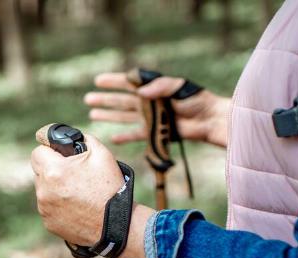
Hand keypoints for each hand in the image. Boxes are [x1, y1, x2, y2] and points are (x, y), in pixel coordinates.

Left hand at [31, 133, 124, 245]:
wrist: (115, 225)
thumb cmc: (109, 189)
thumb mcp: (102, 154)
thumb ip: (83, 139)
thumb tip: (71, 137)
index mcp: (53, 171)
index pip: (37, 152)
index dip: (48, 150)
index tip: (57, 153)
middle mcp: (43, 191)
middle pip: (39, 172)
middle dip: (52, 169)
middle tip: (72, 173)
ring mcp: (44, 209)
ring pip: (43, 190)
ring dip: (54, 188)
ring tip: (77, 192)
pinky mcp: (49, 223)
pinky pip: (48, 208)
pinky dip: (58, 205)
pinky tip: (76, 206)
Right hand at [84, 71, 229, 147]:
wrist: (208, 120)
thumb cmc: (196, 100)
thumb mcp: (179, 87)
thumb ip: (159, 86)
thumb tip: (139, 92)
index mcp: (153, 88)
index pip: (129, 83)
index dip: (113, 82)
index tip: (98, 80)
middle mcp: (148, 103)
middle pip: (121, 101)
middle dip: (105, 99)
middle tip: (88, 99)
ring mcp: (150, 118)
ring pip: (124, 116)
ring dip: (109, 115)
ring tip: (93, 114)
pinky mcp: (154, 133)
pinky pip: (135, 135)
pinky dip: (125, 136)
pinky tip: (113, 137)